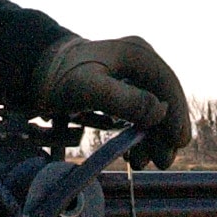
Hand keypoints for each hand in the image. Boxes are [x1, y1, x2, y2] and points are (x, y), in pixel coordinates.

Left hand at [26, 36, 190, 168]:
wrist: (36, 72)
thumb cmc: (59, 77)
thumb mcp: (88, 89)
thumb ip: (123, 100)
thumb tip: (160, 112)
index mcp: (137, 52)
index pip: (168, 84)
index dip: (178, 114)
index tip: (180, 142)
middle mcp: (140, 61)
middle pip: (164, 99)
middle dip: (164, 133)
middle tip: (162, 162)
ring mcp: (133, 75)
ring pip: (153, 110)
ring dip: (152, 138)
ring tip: (142, 163)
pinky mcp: (123, 89)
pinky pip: (140, 113)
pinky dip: (139, 134)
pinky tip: (133, 154)